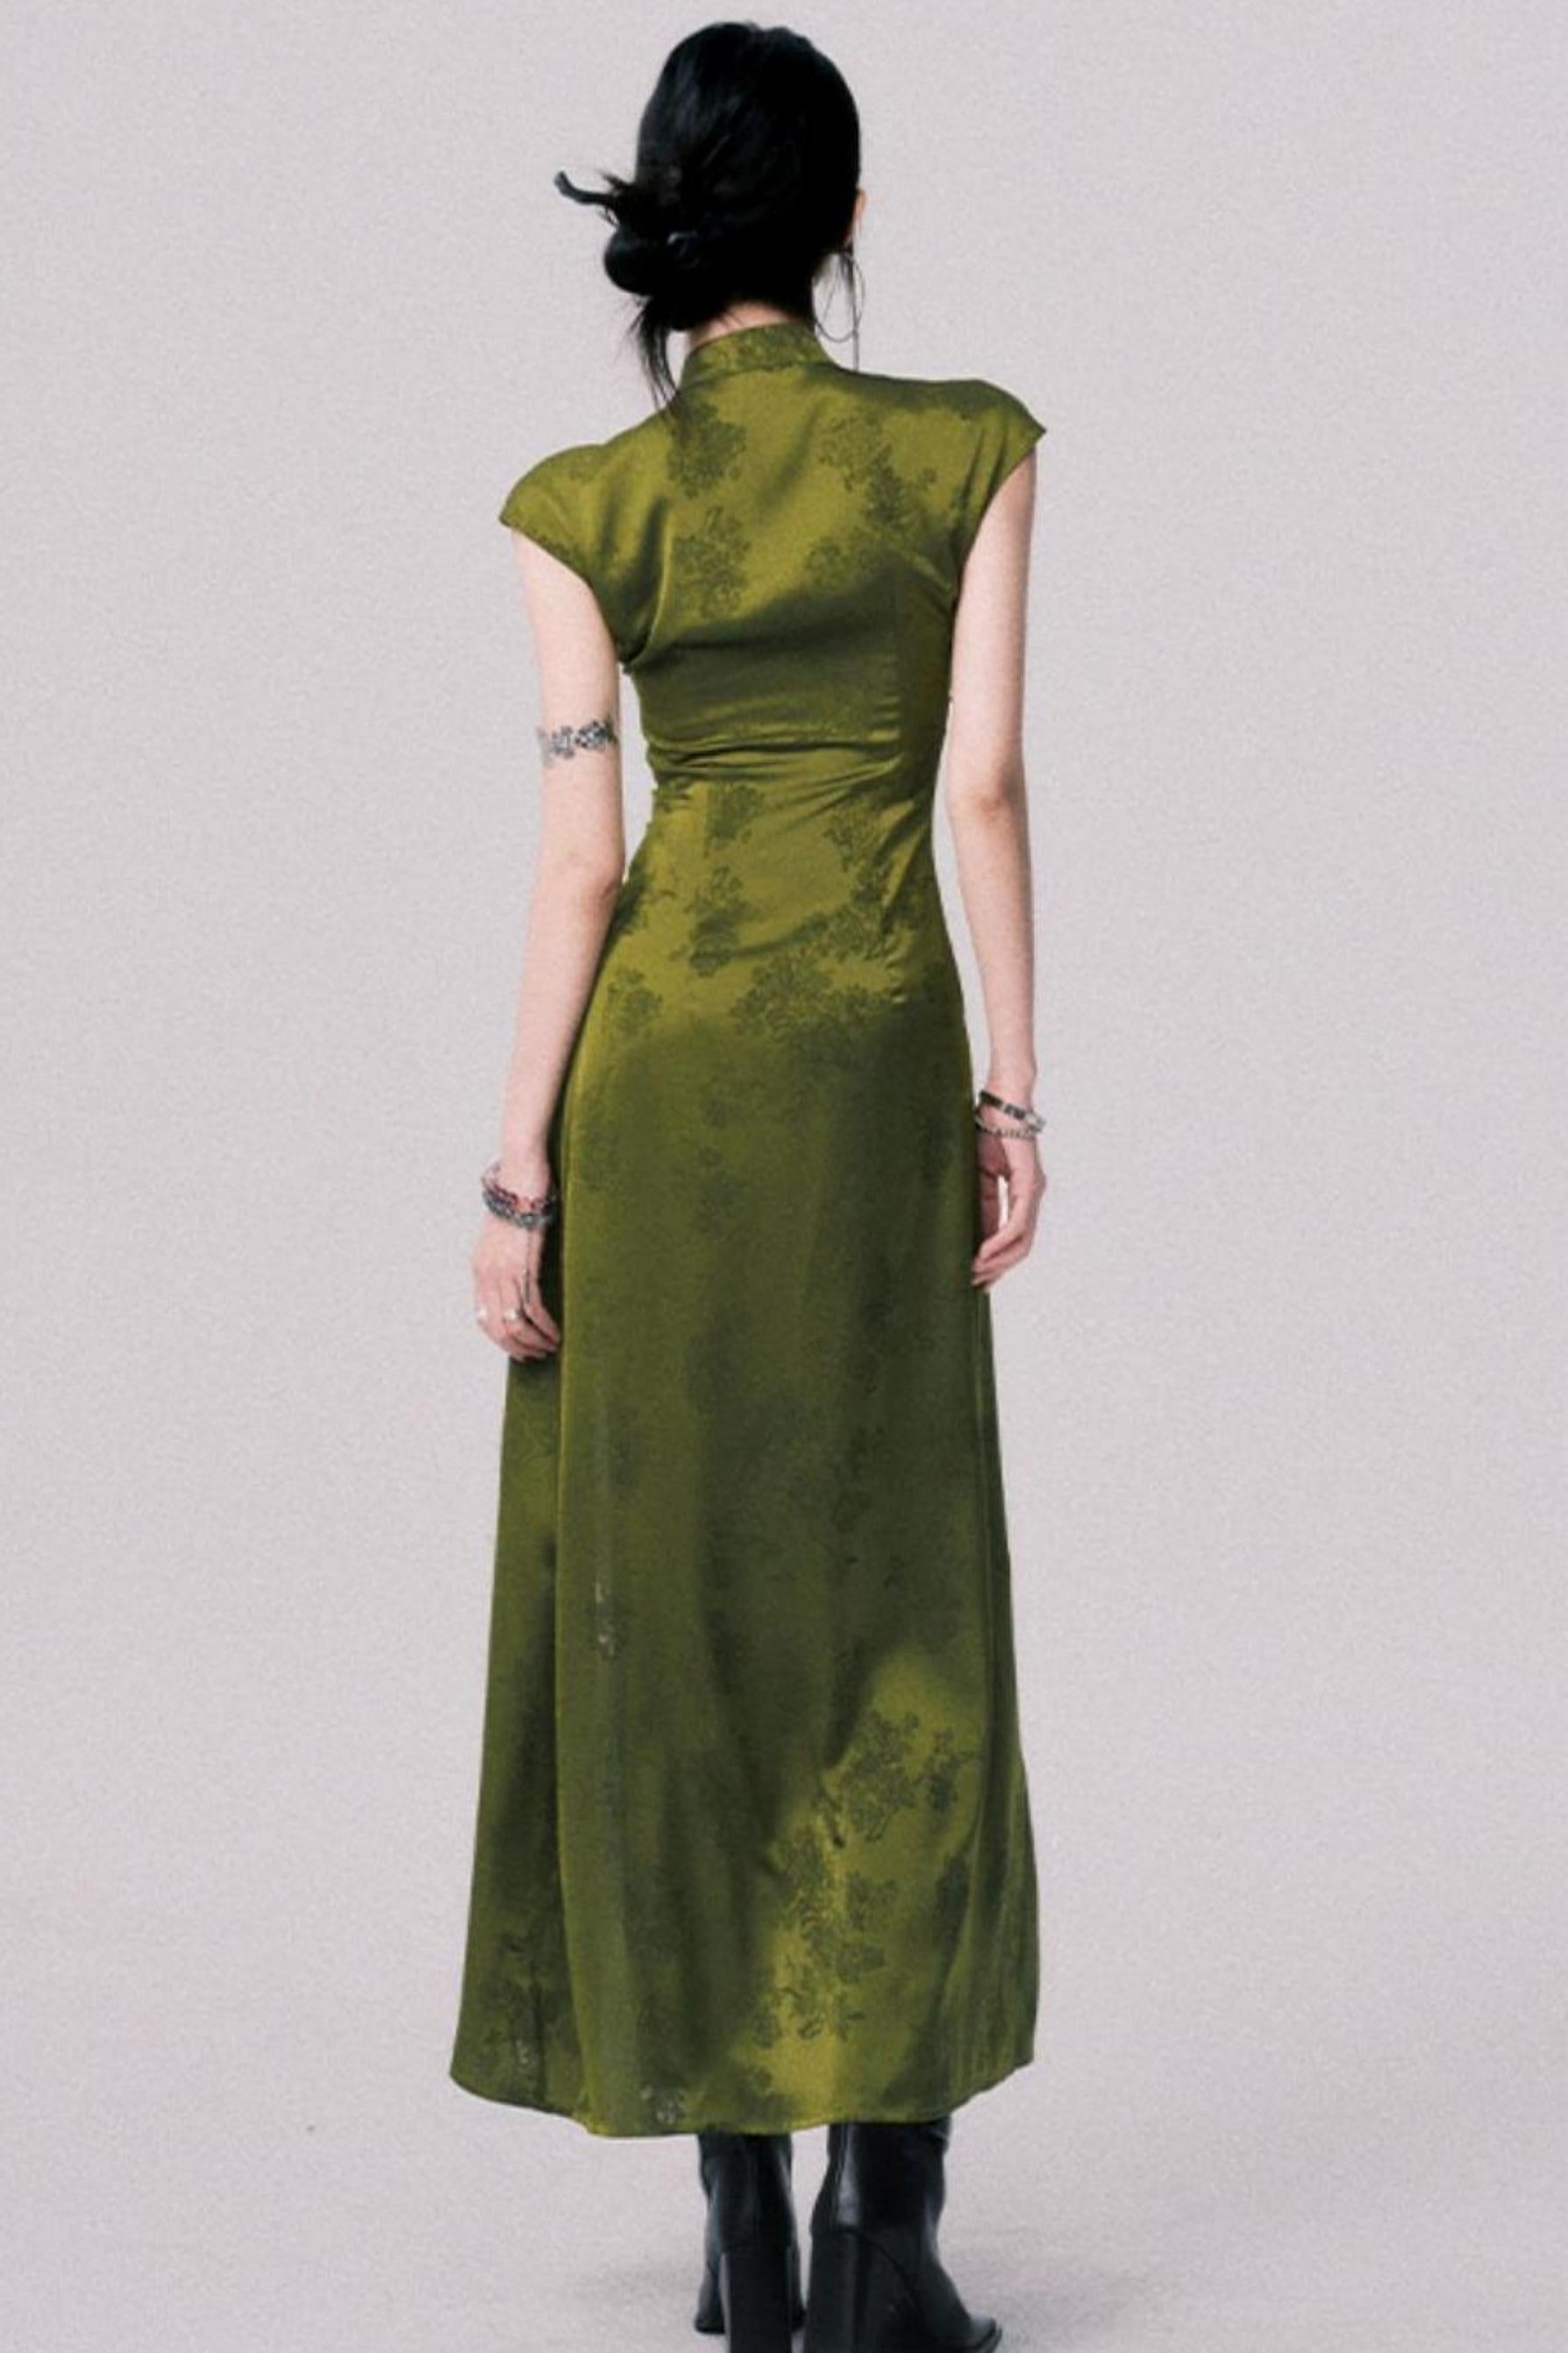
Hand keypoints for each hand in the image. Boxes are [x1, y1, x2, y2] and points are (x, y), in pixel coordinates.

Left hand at [471, 1154, 562, 1360]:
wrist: (519, 1176)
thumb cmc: (518, 1201)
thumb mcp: (504, 1235)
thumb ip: (506, 1259)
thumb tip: (519, 1278)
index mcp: (479, 1268)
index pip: (482, 1317)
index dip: (500, 1339)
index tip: (518, 1349)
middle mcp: (486, 1274)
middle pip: (497, 1326)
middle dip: (517, 1347)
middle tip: (537, 1355)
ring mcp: (503, 1271)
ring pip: (515, 1322)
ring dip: (534, 1340)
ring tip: (551, 1346)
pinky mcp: (523, 1265)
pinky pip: (532, 1307)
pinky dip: (545, 1325)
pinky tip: (556, 1332)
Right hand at [971, 1122, 1045, 1286]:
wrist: (1001, 1102)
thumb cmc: (989, 1131)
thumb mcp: (980, 1176)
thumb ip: (983, 1204)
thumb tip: (978, 1235)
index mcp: (1023, 1193)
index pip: (1015, 1237)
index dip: (997, 1261)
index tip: (977, 1276)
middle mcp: (1033, 1195)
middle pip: (1022, 1246)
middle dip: (998, 1269)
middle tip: (974, 1282)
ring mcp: (1034, 1191)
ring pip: (1022, 1240)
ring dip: (998, 1261)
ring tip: (975, 1271)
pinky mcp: (1029, 1184)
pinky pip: (1017, 1223)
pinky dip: (1001, 1241)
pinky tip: (983, 1252)